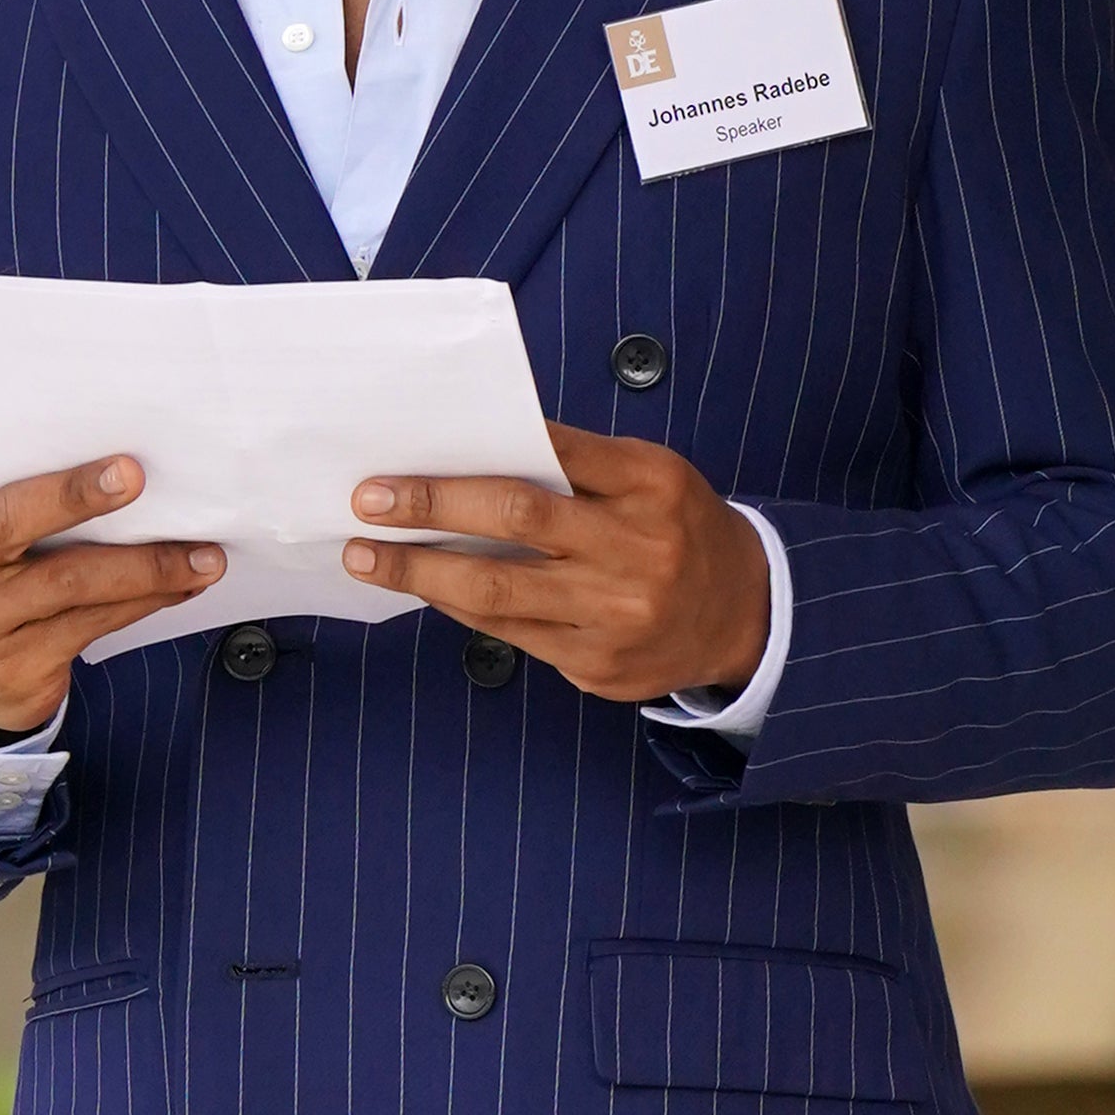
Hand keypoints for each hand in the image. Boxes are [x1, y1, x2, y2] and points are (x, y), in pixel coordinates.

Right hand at [0, 453, 223, 736]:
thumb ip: (17, 491)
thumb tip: (119, 469)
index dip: (47, 471)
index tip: (121, 463)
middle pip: (11, 522)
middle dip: (78, 497)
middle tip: (141, 480)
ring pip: (70, 583)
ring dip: (146, 566)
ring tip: (203, 555)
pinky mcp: (12, 671)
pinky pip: (90, 627)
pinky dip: (143, 602)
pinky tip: (180, 588)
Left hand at [342, 422, 768, 702]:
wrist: (746, 616)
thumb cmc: (680, 528)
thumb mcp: (651, 475)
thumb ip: (577, 463)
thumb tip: (475, 449)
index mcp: (650, 487)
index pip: (551, 455)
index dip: (476, 456)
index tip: (404, 458)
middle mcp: (636, 551)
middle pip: (516, 521)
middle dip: (431, 509)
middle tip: (368, 502)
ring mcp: (616, 616)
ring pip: (500, 592)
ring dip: (422, 573)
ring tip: (368, 557)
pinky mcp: (599, 666)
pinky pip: (511, 635)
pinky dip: (459, 608)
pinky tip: (424, 588)